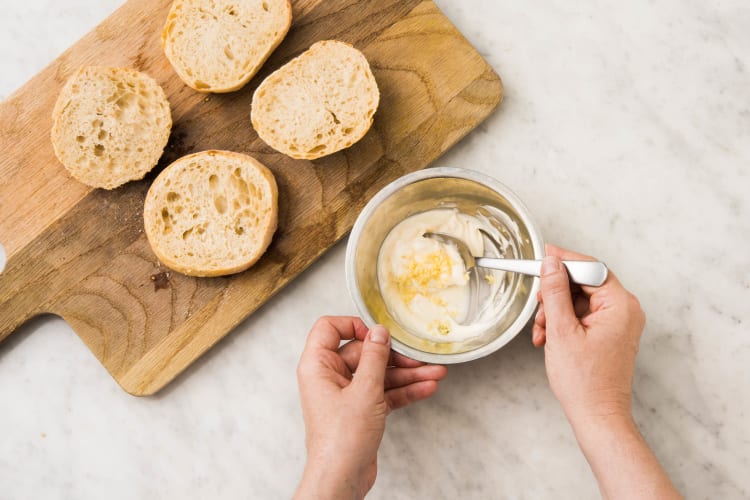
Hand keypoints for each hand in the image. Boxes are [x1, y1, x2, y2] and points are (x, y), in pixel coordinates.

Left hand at [295, 316, 446, 499]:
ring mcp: (346, 395)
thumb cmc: (341, 440)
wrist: (342, 478)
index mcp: (318, 366)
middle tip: (419, 358)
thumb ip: (374, 357)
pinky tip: (426, 388)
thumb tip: (379, 332)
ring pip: (378, 375)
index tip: (377, 333)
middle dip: (394, 357)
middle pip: (363, 353)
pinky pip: (384, 393)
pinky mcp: (360, 411)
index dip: (354, 325)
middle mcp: (329, 377)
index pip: (329, 328)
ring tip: (435, 374)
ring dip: (406, 375)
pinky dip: (403, 391)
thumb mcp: (364, 390)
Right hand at [532, 244, 645, 424]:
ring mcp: (619, 323)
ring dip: (555, 312)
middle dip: (555, 295)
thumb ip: (555, 292)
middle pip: (583, 283)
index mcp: (620, 305)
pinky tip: (548, 338)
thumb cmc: (585, 382)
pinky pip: (582, 316)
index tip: (542, 255)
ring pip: (579, 300)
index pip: (590, 268)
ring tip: (542, 333)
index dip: (563, 261)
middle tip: (539, 309)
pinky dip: (563, 323)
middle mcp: (625, 310)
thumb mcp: (562, 330)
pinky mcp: (610, 334)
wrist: (597, 417)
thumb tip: (551, 263)